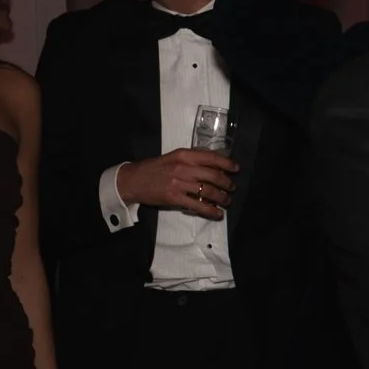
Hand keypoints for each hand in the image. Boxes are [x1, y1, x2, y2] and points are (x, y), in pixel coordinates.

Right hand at [118, 149, 239, 218]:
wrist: (132, 180)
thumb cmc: (154, 168)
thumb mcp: (173, 157)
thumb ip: (192, 159)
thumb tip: (214, 166)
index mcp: (184, 155)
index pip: (211, 157)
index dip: (227, 163)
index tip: (236, 169)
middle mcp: (183, 168)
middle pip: (213, 175)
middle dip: (227, 183)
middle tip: (232, 188)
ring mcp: (179, 183)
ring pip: (208, 191)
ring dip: (222, 197)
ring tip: (226, 201)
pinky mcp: (174, 198)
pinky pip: (198, 205)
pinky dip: (211, 211)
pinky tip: (217, 214)